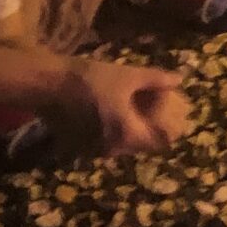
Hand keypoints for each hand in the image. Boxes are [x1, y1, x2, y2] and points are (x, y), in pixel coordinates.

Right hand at [55, 58, 191, 154]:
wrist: (47, 84)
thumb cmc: (91, 79)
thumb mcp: (128, 75)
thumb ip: (156, 79)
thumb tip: (178, 79)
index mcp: (128, 134)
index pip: (160, 142)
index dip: (170, 132)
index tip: (174, 119)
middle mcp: (112, 149)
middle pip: (140, 145)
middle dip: (149, 131)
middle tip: (154, 113)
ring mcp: (93, 150)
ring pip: (121, 146)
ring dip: (129, 133)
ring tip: (132, 113)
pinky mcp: (76, 147)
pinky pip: (102, 144)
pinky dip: (110, 133)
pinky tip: (109, 116)